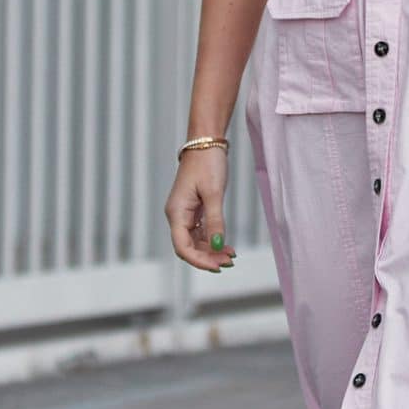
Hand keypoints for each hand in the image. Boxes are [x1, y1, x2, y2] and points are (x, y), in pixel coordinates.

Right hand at [164, 148, 236, 271]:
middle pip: (188, 247)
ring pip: (195, 242)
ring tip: (231, 255)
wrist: (206, 142)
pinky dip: (212, 240)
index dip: (199, 260)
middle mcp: (177, 215)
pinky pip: (200, 232)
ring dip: (211, 251)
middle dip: (208, 257)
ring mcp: (184, 213)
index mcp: (176, 212)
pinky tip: (227, 245)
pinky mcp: (193, 210)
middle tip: (230, 261)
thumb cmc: (207, 163)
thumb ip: (215, 221)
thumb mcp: (214, 193)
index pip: (182, 247)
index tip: (218, 266)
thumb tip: (218, 245)